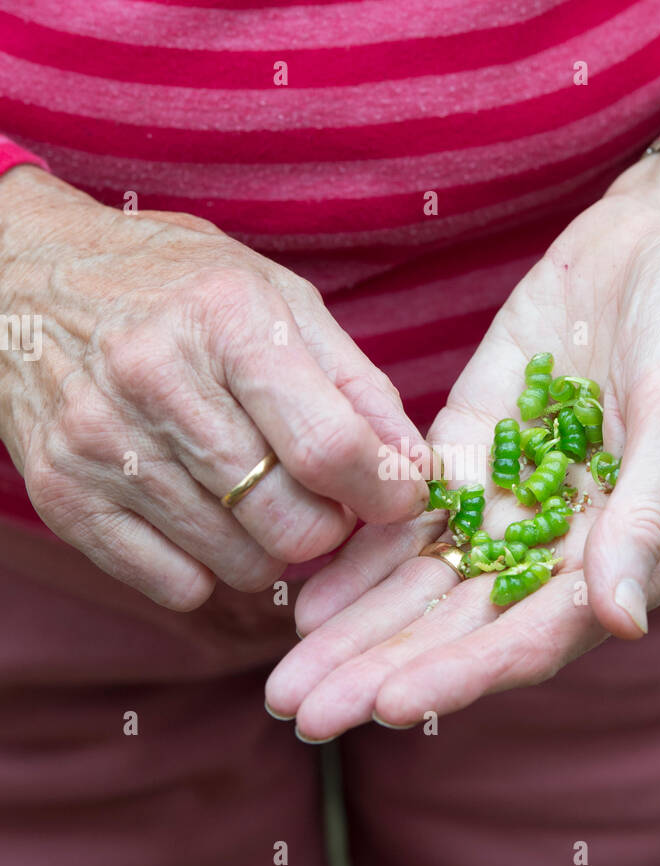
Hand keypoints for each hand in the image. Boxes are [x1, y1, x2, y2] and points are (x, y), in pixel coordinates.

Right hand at [0, 166, 426, 607]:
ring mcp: (100, 445)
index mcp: (224, 319)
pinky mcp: (63, 497)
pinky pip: (177, 586)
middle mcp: (155, 381)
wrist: (23, 279)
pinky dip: (207, 567)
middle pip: (287, 521)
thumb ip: (356, 385)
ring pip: (240, 565)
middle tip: (320, 497)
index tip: (393, 496)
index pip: (328, 447)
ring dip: (271, 548)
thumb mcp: (277, 298)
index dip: (383, 491)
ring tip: (256, 495)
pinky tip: (202, 514)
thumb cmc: (173, 287)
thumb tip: (415, 470)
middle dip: (328, 528)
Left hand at [264, 75, 659, 738]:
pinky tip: (310, 594)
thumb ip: (649, 517)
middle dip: (381, 670)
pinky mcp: (477, 445)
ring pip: (427, 580)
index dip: (462, 672)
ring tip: (284, 678)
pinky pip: (414, 512)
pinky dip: (365, 553)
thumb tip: (621, 620)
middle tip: (300, 715)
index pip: (534, 635)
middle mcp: (565, 544)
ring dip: (359, 630)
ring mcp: (516, 496)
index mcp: (629, 556)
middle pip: (462, 625)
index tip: (390, 704)